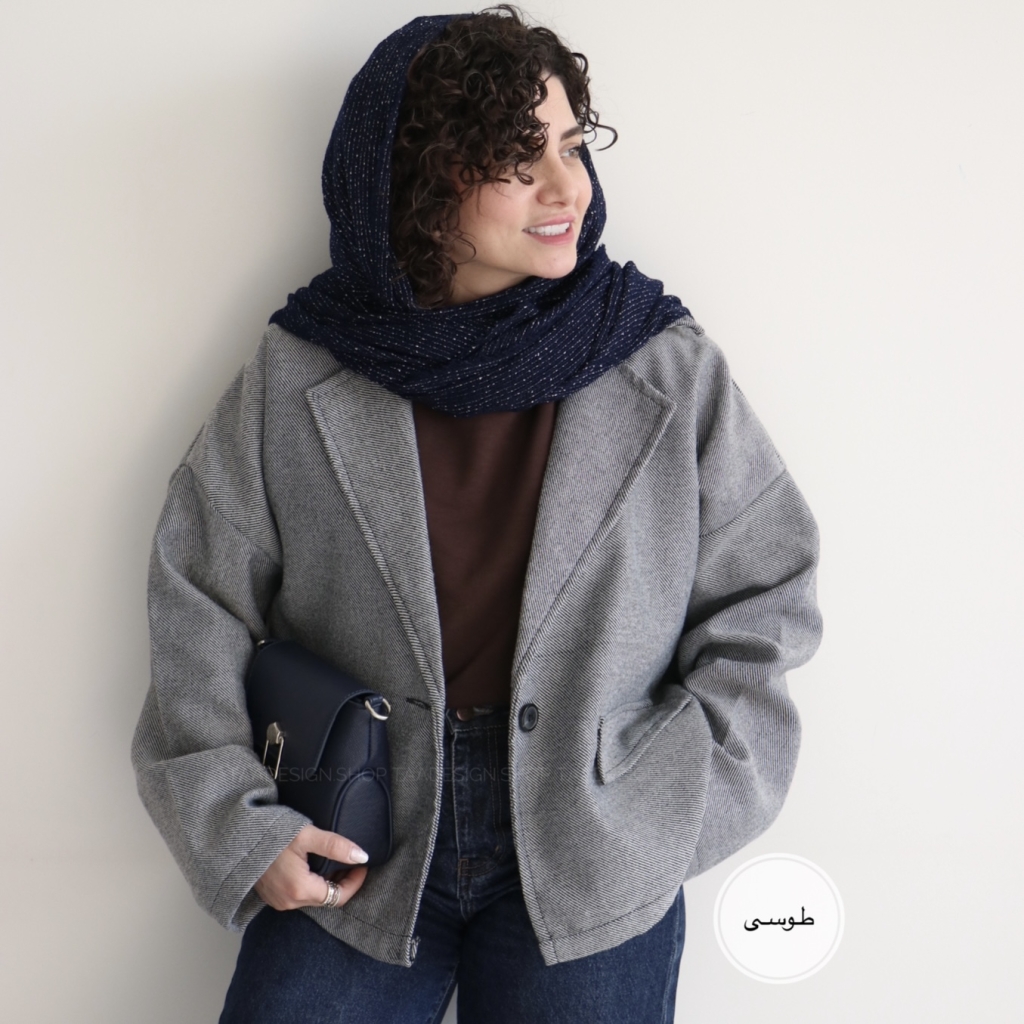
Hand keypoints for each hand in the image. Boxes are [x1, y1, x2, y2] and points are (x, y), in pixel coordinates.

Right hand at [254, 824, 368, 910]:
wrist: (237, 837)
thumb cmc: (271, 834)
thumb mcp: (307, 835)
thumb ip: (335, 846)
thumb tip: (362, 856)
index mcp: (299, 890)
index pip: (338, 897)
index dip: (355, 882)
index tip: (362, 865)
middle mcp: (288, 902)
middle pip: (327, 899)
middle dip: (343, 881)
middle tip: (351, 860)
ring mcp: (278, 901)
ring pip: (314, 898)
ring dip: (327, 882)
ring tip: (335, 861)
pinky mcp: (272, 896)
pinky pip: (300, 895)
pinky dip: (312, 883)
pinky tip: (316, 865)